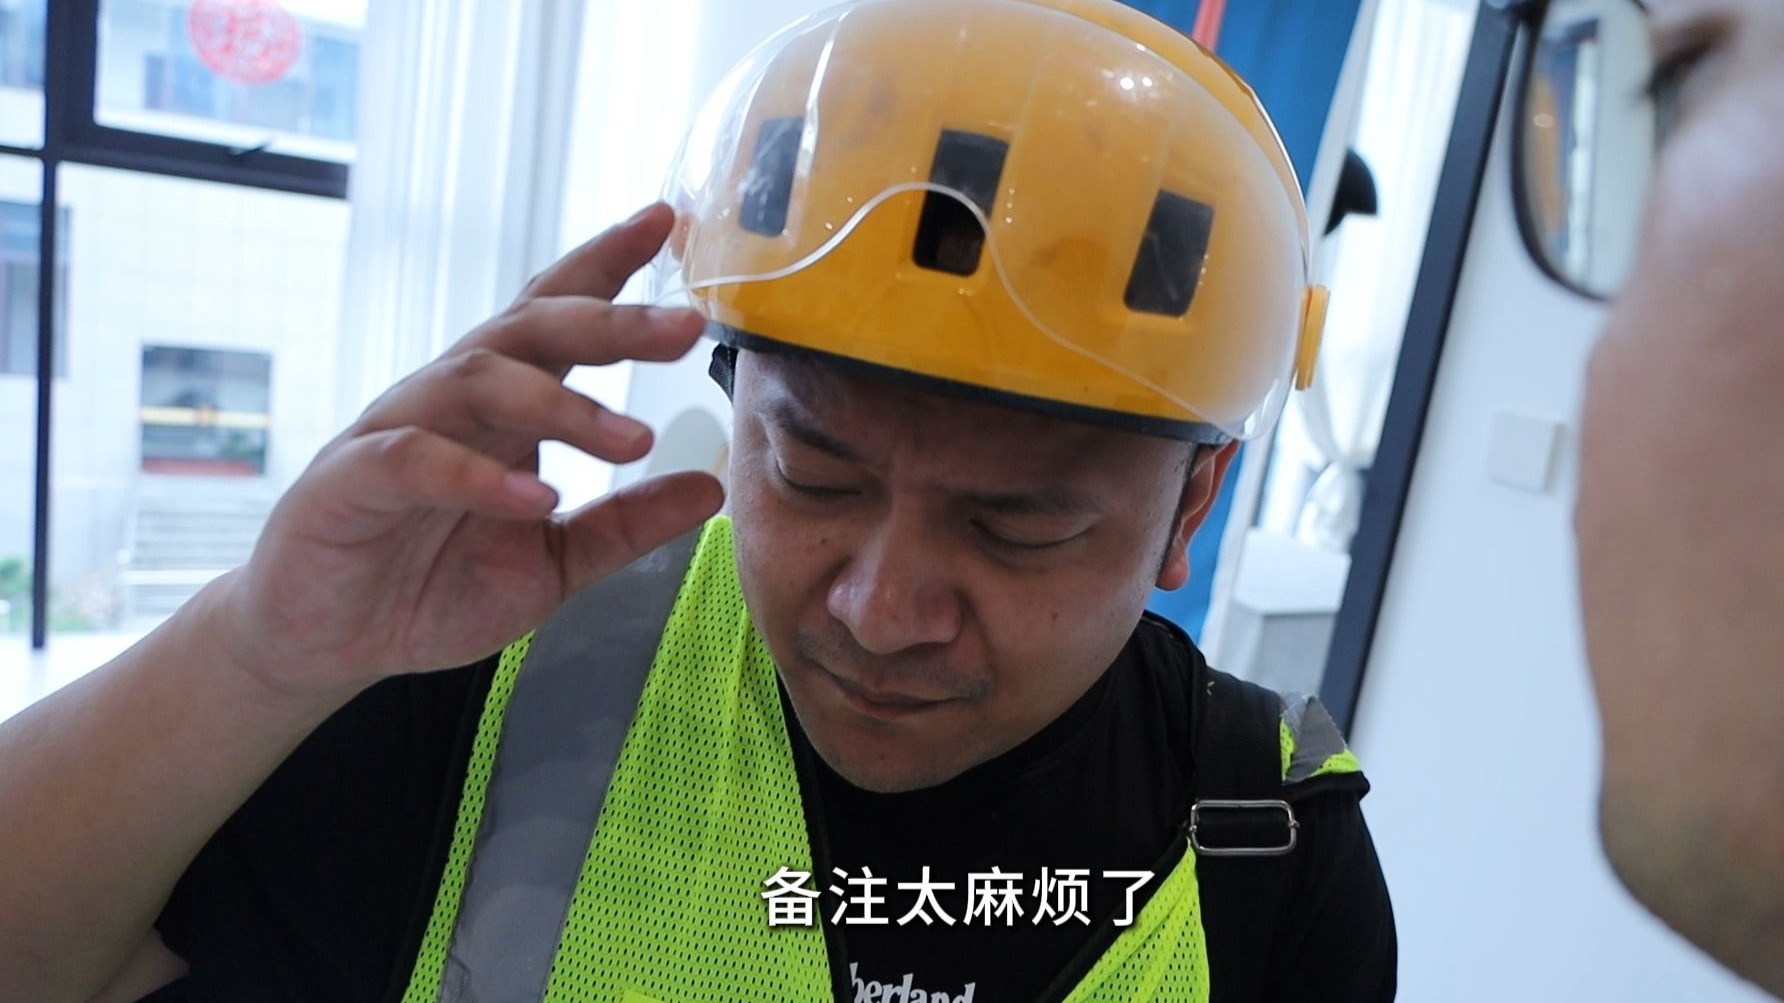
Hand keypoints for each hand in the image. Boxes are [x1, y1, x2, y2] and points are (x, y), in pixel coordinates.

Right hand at [216, 204, 724, 701]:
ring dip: (561, 405)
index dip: (608, 266)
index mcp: (505, 409)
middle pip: (530, 330)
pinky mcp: (349, 481)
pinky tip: (536, 499)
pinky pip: (415, 459)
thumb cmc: (432, 586)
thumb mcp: (553, 561)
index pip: (557, 315)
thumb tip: (712, 488)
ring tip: (630, 441)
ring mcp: (397, 432)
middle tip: (684, 327)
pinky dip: (478, 475)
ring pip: (479, 379)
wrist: (329, 643)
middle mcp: (454, 402)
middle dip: (610, 321)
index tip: (669, 223)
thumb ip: (626, 525)